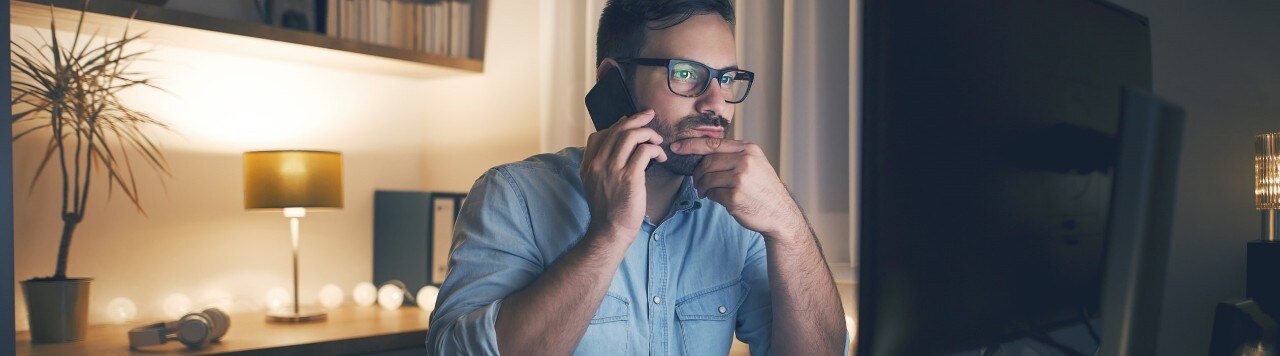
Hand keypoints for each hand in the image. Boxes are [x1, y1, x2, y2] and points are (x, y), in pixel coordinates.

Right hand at [580, 109, 668, 240]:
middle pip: (617, 129)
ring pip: (631, 135)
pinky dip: (655, 149)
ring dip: (648, 133)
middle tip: (650, 115)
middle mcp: (598, 163)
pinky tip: (661, 157)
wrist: (610, 231)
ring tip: (658, 140)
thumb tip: (619, 148)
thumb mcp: (595, 185)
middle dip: (636, 119)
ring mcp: (612, 169)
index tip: (631, 124)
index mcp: (588, 165)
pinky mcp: (629, 176)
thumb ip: (602, 166)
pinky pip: (645, 151)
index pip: (598, 135)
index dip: (617, 125)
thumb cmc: (608, 211)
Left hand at [672, 138, 806, 239]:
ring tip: (706, 192)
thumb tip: (702, 154)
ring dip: (702, 187)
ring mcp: (740, 179)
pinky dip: (712, 197)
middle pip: (707, 162)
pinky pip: (713, 194)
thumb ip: (734, 156)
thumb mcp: (755, 164)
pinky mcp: (735, 197)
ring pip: (707, 178)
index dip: (691, 145)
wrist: (780, 213)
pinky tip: (720, 199)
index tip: (676, 147)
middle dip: (698, 173)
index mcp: (749, 149)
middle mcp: (745, 161)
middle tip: (698, 182)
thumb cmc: (763, 189)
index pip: (713, 144)